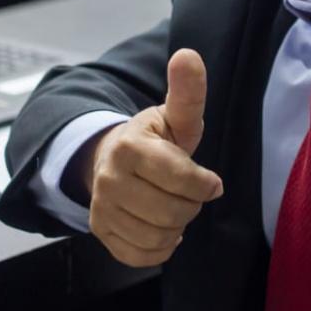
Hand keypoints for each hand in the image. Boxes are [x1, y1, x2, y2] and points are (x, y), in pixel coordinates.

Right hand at [86, 49, 223, 266]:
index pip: (182, 179)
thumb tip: (189, 54)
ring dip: (177, 227)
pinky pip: (141, 255)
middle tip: (189, 193)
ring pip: (158, 237)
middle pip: (172, 213)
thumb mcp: (174, 115)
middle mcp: (109, 179)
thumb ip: (188, 91)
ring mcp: (100, 208)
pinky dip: (160, 248)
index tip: (210, 181)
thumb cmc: (155, 138)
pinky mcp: (100, 232)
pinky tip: (162, 228)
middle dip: (192, 205)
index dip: (205, 184)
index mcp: (130, 147)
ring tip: (176, 207)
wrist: (111, 158)